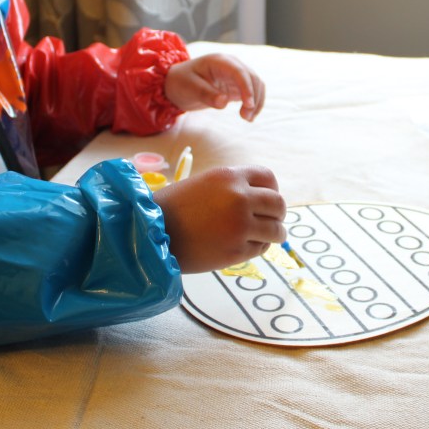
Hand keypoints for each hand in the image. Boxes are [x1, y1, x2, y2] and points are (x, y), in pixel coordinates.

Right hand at [153, 165, 286, 273]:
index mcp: (230, 177)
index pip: (269, 178)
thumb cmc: (174, 208)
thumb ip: (233, 187)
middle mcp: (239, 198)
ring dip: (275, 233)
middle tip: (272, 221)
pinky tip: (246, 245)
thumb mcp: (205, 183)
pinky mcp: (237, 251)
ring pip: (276, 229)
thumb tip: (261, 199)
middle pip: (278, 204)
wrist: (151, 233)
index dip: (271, 190)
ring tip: (267, 236)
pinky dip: (258, 247)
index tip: (267, 200)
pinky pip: (261, 248)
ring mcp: (240, 226)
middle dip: (277, 213)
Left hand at [165, 54, 265, 121]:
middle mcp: (231, 65)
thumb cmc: (181, 82)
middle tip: (246, 117)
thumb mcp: (189, 88)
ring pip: (256, 85)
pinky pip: (252, 92)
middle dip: (253, 97)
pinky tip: (249, 116)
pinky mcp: (237, 85)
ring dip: (256, 101)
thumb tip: (223, 102)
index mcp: (219, 61)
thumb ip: (206, 94)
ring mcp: (236, 74)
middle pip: (252, 77)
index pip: (239, 72)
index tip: (248, 104)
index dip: (247, 87)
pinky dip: (254, 103)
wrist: (178, 83)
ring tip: (247, 118)